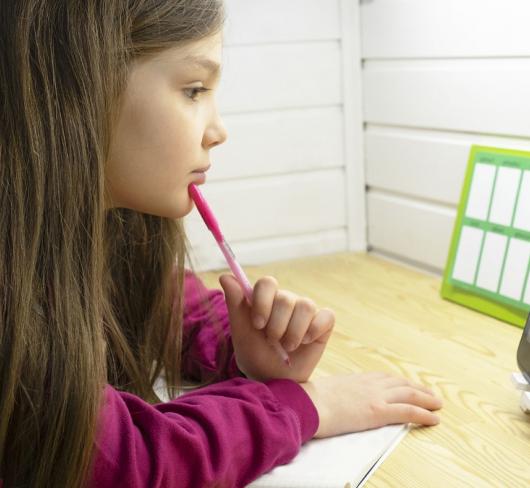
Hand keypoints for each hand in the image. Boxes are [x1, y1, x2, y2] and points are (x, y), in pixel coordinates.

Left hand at [219, 274, 334, 382]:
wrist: (275, 380)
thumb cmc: (256, 355)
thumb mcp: (241, 332)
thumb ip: (234, 303)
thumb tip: (225, 276)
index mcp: (266, 299)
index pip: (267, 283)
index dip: (263, 302)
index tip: (257, 325)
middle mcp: (287, 301)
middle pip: (285, 298)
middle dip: (276, 326)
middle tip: (272, 341)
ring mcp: (305, 311)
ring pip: (306, 306)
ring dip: (294, 332)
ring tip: (287, 347)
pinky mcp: (323, 323)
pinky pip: (326, 316)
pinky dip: (314, 330)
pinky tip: (306, 341)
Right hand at [299, 372, 442, 437]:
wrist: (307, 403)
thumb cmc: (311, 399)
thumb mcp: (327, 389)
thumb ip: (338, 391)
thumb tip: (335, 397)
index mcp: (356, 378)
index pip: (383, 377)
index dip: (398, 381)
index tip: (407, 384)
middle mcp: (368, 384)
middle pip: (399, 383)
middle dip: (417, 388)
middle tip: (430, 393)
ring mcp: (374, 396)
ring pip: (408, 394)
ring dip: (426, 399)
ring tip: (437, 403)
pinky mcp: (377, 411)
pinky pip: (407, 411)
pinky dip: (423, 414)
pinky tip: (433, 418)